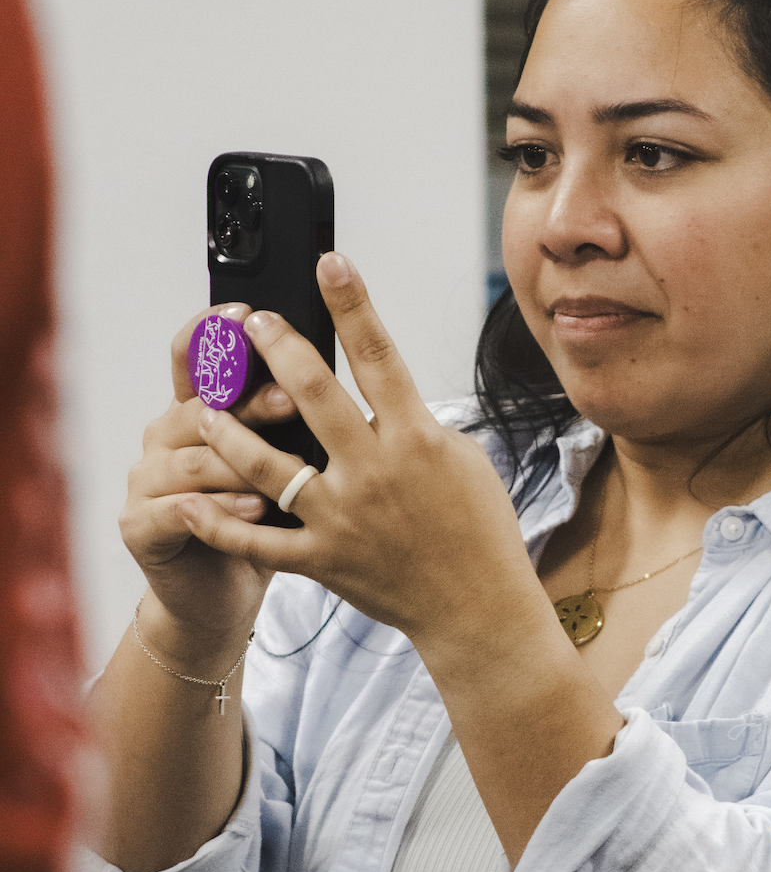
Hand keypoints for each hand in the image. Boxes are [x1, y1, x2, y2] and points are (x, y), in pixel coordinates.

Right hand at [120, 304, 304, 645]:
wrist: (220, 593)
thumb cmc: (264, 521)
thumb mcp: (283, 461)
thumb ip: (294, 417)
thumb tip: (338, 370)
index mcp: (197, 408)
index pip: (195, 356)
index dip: (215, 333)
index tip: (251, 314)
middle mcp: (166, 435)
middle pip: (201, 405)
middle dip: (248, 401)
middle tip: (292, 397)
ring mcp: (146, 479)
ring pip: (194, 459)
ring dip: (242, 461)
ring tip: (288, 465)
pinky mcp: (139, 525)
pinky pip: (181, 510)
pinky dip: (221, 508)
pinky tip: (259, 507)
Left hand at [175, 256, 546, 658]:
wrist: (478, 609)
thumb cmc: (479, 531)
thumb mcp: (462, 459)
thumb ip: (416, 421)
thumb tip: (384, 389)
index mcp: (416, 439)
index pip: (379, 354)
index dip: (352, 302)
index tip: (330, 262)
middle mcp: (374, 472)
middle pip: (311, 393)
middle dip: (275, 348)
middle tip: (250, 322)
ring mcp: (343, 517)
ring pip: (266, 464)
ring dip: (228, 429)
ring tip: (205, 405)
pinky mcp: (323, 560)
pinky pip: (258, 540)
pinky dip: (219, 523)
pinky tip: (190, 501)